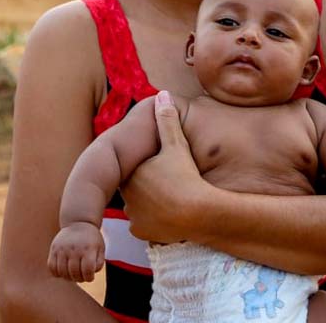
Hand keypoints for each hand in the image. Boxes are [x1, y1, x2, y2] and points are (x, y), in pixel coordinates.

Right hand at [48, 222, 104, 282]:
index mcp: (88, 249)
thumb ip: (99, 263)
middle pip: (74, 273)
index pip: (88, 271)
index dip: (89, 278)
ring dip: (68, 277)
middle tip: (81, 276)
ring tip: (73, 273)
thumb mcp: (100, 249)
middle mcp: (75, 248)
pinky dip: (57, 273)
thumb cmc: (91, 240)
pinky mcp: (54, 248)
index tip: (90, 276)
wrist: (79, 222)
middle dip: (79, 279)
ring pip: (62, 272)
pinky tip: (63, 270)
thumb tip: (90, 274)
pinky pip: (51, 267)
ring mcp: (63, 248)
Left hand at [120, 91, 206, 243]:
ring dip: (149, 204)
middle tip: (167, 183)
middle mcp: (126, 196)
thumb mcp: (177, 146)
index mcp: (130, 174)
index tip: (161, 168)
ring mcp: (133, 216)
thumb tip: (162, 93)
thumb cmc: (186, 176)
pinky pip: (145, 225)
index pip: (133, 169)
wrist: (199, 213)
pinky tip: (168, 215)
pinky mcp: (141, 232)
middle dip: (147, 186)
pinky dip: (154, 221)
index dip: (148, 168)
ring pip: (139, 207)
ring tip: (169, 199)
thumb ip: (167, 121)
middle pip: (134, 188)